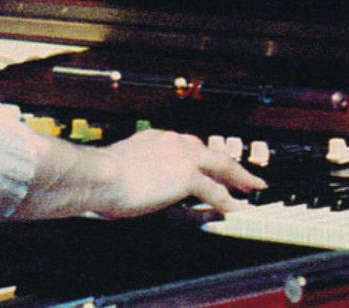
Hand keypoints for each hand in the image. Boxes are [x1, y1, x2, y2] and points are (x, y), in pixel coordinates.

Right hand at [90, 130, 264, 217]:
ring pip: (220, 166)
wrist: (96, 175)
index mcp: (153, 138)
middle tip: (242, 174)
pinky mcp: (187, 175)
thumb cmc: (96, 177)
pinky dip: (229, 201)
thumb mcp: (118, 169)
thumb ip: (132, 173)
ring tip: (252, 187)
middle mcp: (171, 142)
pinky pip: (215, 191)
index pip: (186, 146)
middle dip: (228, 163)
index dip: (201, 157)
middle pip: (209, 153)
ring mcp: (181, 157)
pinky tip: (237, 209)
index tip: (207, 164)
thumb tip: (130, 188)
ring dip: (238, 178)